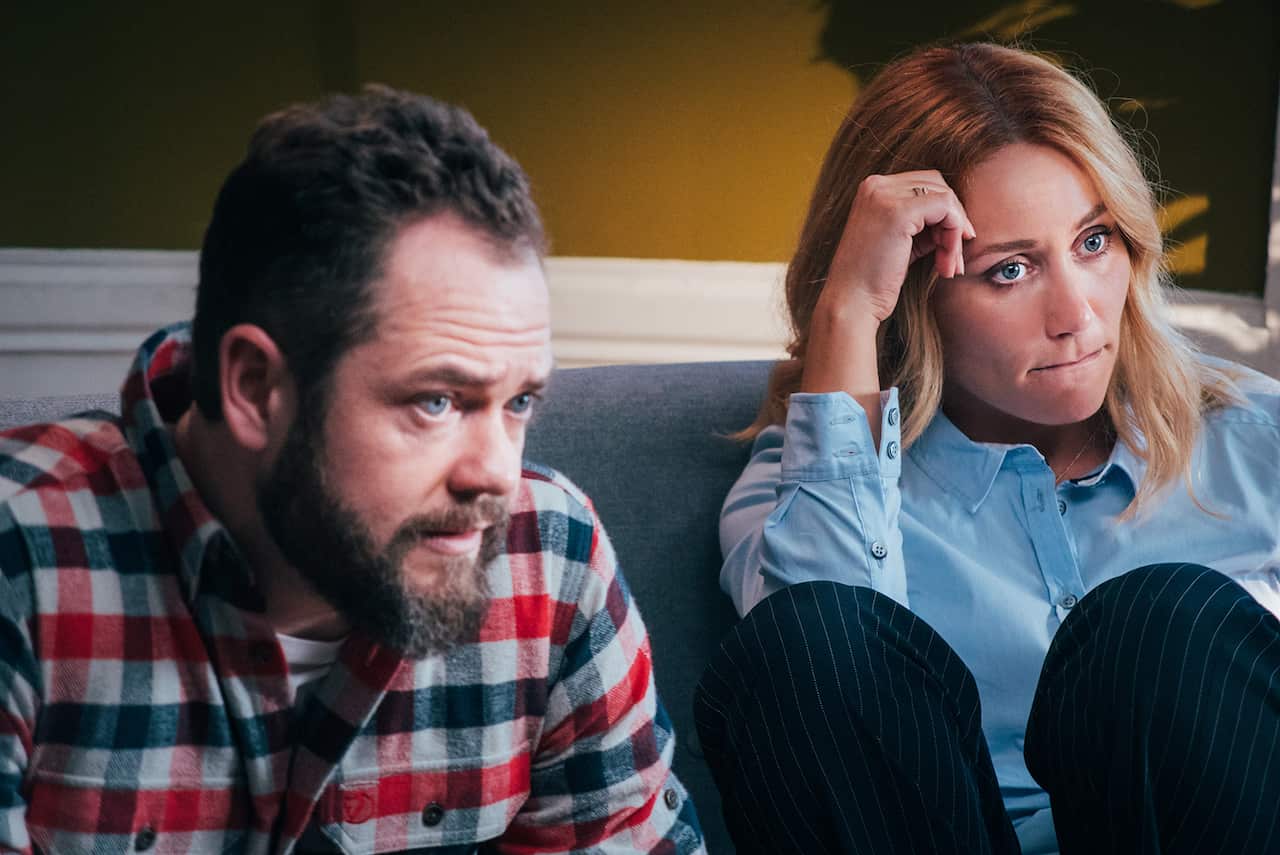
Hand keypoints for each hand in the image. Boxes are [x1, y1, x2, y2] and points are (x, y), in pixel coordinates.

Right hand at [822, 170, 975, 324]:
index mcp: (871, 189)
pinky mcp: (899, 211)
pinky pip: (946, 208)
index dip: (944, 214)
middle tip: (953, 259)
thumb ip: (923, 224)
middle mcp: (875, 185)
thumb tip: (960, 218)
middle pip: (938, 185)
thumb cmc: (874, 280)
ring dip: (955, 232)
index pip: (924, 184)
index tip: (948, 248)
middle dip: (953, 221)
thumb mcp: (900, 242)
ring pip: (945, 197)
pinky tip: (945, 264)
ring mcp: (885, 196)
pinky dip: (954, 236)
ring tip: (949, 266)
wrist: (851, 304)